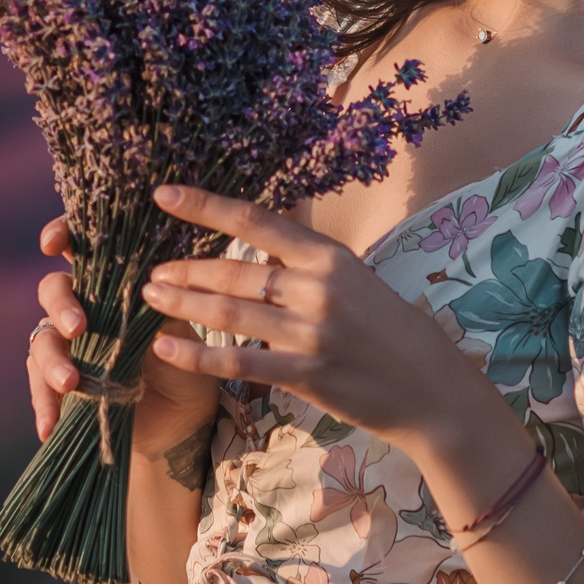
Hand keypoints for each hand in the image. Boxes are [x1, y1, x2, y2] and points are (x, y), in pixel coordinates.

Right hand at [27, 216, 222, 452]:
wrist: (183, 426)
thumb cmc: (186, 369)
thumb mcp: (182, 334)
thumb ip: (162, 304)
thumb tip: (153, 279)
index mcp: (115, 286)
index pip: (81, 249)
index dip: (61, 236)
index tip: (52, 242)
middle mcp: (86, 310)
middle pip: (53, 290)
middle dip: (60, 305)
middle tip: (78, 327)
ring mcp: (69, 347)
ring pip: (43, 340)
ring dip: (52, 360)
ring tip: (71, 383)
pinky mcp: (59, 384)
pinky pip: (40, 386)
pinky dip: (43, 404)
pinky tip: (48, 425)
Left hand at [136, 185, 509, 458]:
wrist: (432, 389)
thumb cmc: (391, 332)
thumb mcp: (356, 282)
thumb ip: (308, 268)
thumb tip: (258, 253)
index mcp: (330, 256)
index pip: (257, 221)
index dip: (206, 206)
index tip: (164, 195)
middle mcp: (319, 287)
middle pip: (236, 272)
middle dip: (187, 271)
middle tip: (153, 273)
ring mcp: (313, 331)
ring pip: (230, 313)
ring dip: (183, 305)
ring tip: (152, 299)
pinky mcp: (308, 373)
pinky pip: (238, 362)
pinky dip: (196, 356)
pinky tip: (165, 349)